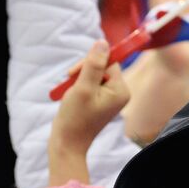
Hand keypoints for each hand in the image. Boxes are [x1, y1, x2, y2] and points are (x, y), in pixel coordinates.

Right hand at [48, 40, 129, 185]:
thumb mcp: (83, 87)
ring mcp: (110, 98)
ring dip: (79, 81)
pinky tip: (72, 99)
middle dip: (83, 73)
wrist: (66, 145)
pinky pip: (90, 85)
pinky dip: (79, 88)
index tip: (75, 73)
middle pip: (102, 67)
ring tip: (71, 96)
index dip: (91, 63)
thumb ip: (93, 64)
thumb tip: (103, 42)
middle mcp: (119, 93)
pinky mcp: (100, 101)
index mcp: (121, 90)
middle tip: (70, 84)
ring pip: (94, 75)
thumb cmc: (75, 118)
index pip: (109, 62)